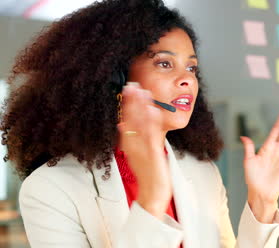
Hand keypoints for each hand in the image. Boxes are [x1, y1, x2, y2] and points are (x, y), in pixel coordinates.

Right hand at [117, 82, 170, 217]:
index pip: (126, 120)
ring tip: (143, 91)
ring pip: (140, 125)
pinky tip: (154, 111)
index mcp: (129, 145)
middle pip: (131, 119)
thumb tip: (124, 123)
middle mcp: (133, 145)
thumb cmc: (147, 174)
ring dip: (141, 107)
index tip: (129, 88)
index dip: (127, 104)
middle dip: (132, 101)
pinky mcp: (153, 155)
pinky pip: (151, 137)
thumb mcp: (138, 154)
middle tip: (133, 84)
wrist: (152, 194)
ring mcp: (142, 150)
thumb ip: (132, 139)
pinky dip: (151, 124)